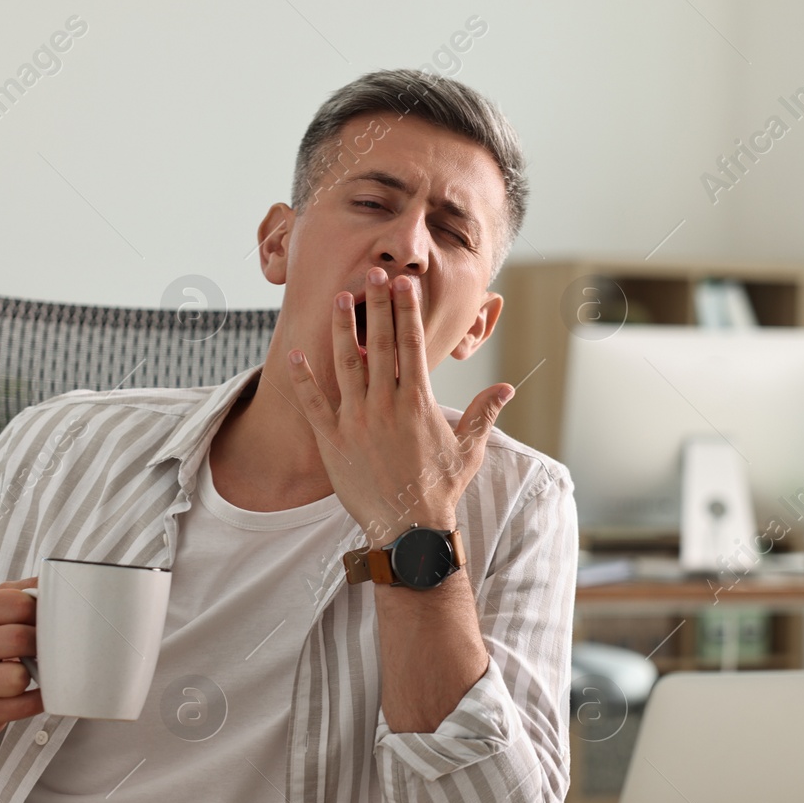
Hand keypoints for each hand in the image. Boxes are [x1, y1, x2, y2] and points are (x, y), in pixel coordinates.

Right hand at [0, 577, 44, 737]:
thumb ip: (19, 593)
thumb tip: (55, 580)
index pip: (16, 602)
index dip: (40, 612)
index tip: (44, 621)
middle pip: (20, 638)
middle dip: (40, 644)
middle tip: (43, 648)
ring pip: (20, 676)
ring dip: (34, 674)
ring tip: (28, 670)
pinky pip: (25, 706)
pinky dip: (39, 699)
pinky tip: (34, 692)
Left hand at [286, 265, 513, 544]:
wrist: (408, 529)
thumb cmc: (439, 490)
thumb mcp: (468, 450)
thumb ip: (485, 414)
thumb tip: (508, 390)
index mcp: (418, 403)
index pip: (412, 345)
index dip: (407, 311)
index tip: (403, 284)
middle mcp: (386, 405)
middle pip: (380, 344)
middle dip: (377, 305)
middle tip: (372, 273)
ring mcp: (357, 421)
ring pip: (346, 365)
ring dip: (342, 330)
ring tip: (339, 298)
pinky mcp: (332, 441)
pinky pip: (313, 403)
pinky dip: (303, 378)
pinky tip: (295, 353)